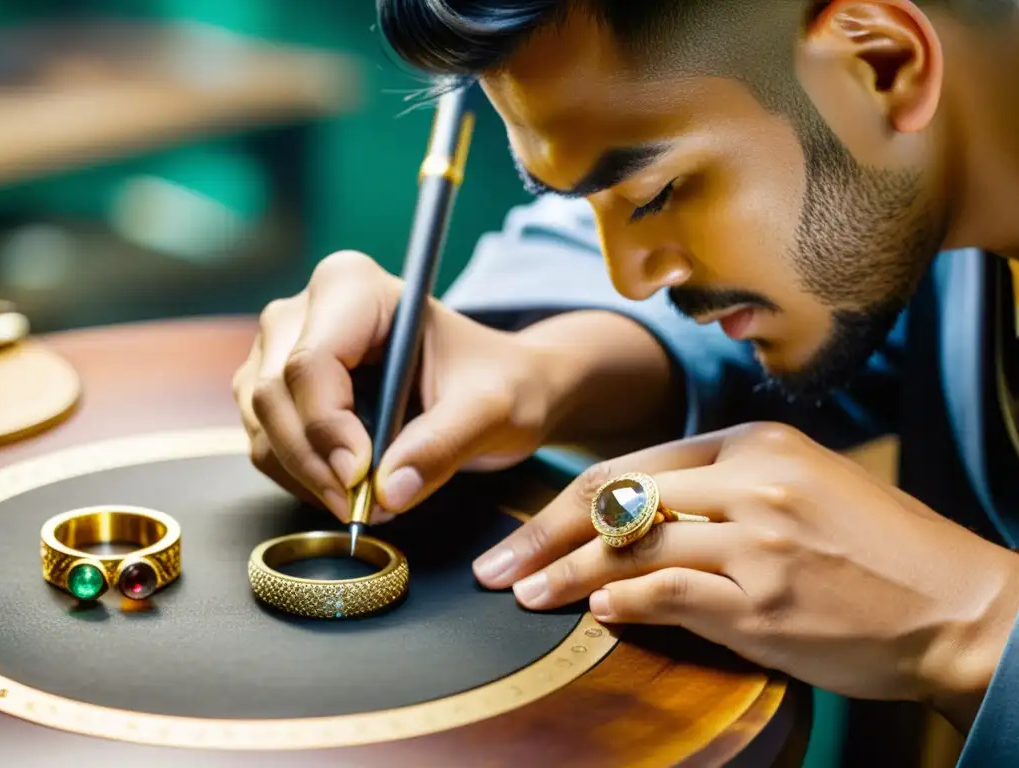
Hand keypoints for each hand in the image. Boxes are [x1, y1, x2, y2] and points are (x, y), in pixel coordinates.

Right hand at [232, 250, 555, 520]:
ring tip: (367, 501)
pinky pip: (265, 444)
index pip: (311, 362)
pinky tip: (349, 489)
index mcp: (354, 287)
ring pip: (263, 426)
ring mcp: (280, 350)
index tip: (361, 478)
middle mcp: (303, 310)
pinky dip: (302, 478)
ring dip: (307, 477)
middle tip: (364, 506)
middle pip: (274, 395)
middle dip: (314, 462)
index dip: (327, 426)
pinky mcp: (275, 390)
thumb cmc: (498, 382)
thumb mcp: (491, 410)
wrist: (496, 388)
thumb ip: (443, 444)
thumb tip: (388, 492)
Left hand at [473, 422, 1018, 714]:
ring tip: (523, 594)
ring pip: (630, 545)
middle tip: (496, 564)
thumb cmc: (876, 550)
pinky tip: (592, 612)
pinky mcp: (766, 601)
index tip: (528, 530)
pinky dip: (624, 601)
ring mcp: (757, 540)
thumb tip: (631, 522)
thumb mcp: (799, 488)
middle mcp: (750, 481)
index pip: (632, 464)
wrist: (960, 604)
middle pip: (616, 497)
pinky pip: (671, 593)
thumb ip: (718, 492)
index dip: (567, 500)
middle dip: (543, 532)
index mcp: (752, 445)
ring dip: (566, 574)